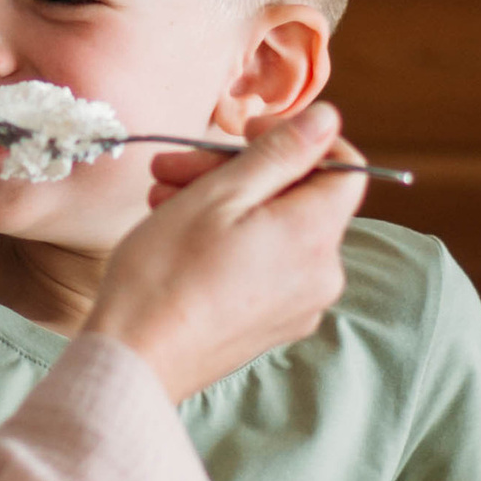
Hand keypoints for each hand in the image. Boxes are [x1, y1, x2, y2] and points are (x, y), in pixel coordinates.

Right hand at [82, 105, 363, 402]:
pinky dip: (228, 239)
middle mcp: (321, 275)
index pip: (346, 167)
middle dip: (237, 170)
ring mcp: (298, 305)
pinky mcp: (272, 324)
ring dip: (221, 201)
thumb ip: (281, 153)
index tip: (249, 132)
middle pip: (298, 196)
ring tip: (161, 196)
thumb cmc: (166, 274)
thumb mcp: (219, 195)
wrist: (133, 362)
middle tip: (175, 165)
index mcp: (315, 236)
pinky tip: (176, 230)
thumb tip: (327, 119)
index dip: (303, 139)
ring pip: (274, 228)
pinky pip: (264, 263)